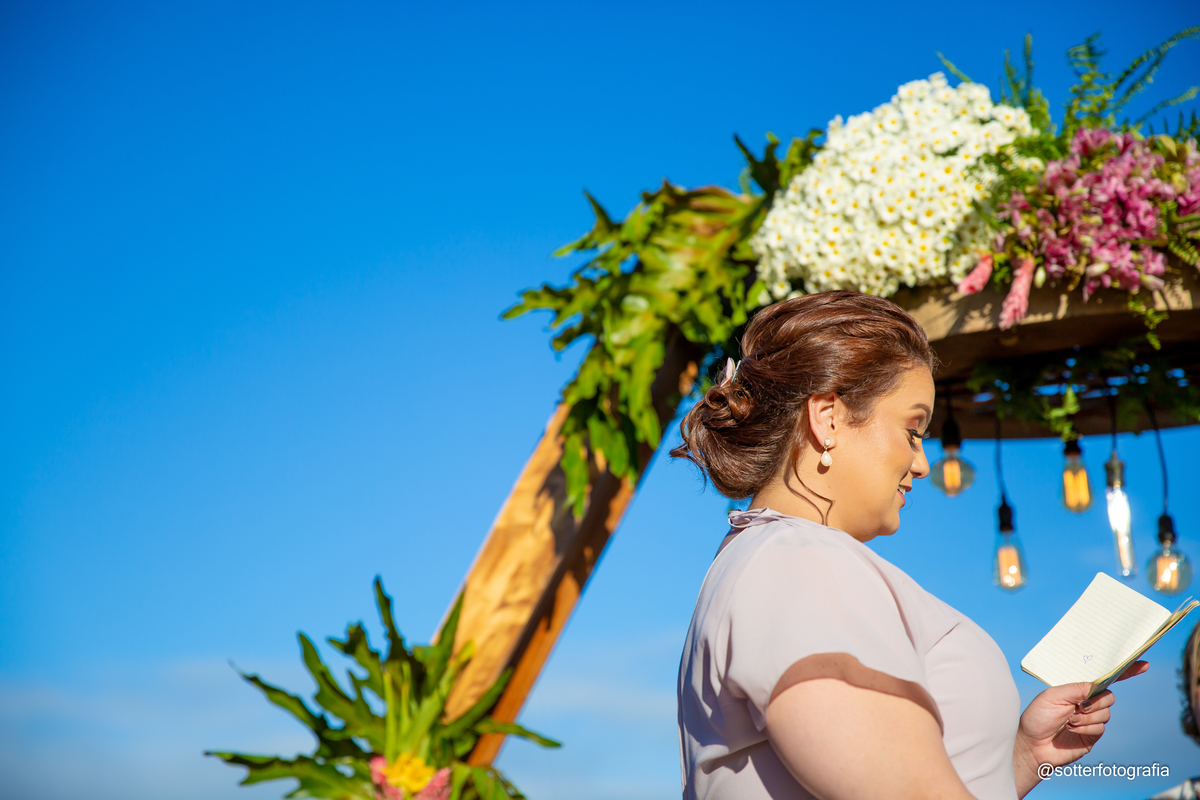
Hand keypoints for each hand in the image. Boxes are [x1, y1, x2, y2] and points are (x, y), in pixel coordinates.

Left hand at [1011, 660, 1147, 797]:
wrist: (1032, 744)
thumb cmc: (1038, 717)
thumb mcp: (1053, 696)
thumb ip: (1076, 689)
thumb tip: (1097, 685)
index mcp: (1077, 689)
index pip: (1103, 679)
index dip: (1124, 672)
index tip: (1143, 665)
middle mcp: (1086, 703)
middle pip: (1109, 696)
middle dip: (1096, 701)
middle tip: (1078, 706)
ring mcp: (1091, 719)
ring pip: (1106, 713)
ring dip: (1087, 717)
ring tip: (1068, 720)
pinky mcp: (1092, 735)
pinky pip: (1100, 728)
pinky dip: (1086, 728)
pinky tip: (1072, 729)